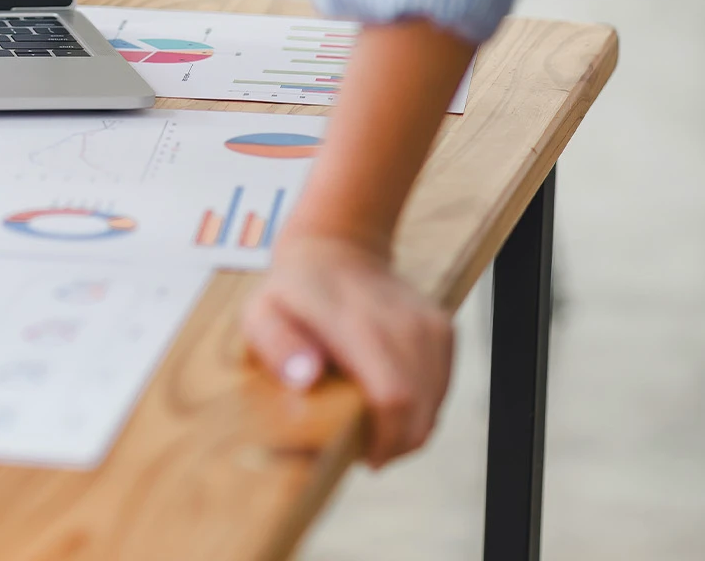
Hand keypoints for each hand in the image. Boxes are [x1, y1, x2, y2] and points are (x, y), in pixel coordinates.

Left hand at [243, 234, 453, 465]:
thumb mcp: (262, 313)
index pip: (393, 397)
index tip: (363, 457)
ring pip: (434, 404)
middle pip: (419, 412)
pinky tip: (389, 402)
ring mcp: (430, 326)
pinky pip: (440, 388)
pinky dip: (421, 406)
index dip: (384, 440)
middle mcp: (404, 325)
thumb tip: (305, 379)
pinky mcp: (443, 330)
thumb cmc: (293, 290)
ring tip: (373, 426)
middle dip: (396, 444)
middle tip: (366, 450)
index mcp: (359, 325)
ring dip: (409, 428)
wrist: (337, 247)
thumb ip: (278, 346)